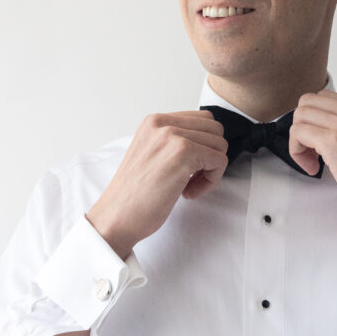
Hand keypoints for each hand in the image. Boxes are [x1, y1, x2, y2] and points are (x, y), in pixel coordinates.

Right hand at [86, 111, 227, 257]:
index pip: (202, 119)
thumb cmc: (134, 195)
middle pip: (215, 130)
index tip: (190, 168)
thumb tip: (207, 144)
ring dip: (211, 170)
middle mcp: (162, 124)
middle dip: (211, 156)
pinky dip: (210, 181)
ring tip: (189, 187)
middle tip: (192, 180)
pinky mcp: (183, 153)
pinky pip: (219, 161)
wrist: (117, 216)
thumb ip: (174, 143)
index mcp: (154, 122)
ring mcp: (172, 136)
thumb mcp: (152, 155)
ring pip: (220, 145)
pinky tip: (188, 193)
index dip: (204, 146)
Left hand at [289, 91, 336, 223]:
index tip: (320, 144)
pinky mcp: (334, 142)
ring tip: (314, 162)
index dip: (315, 120)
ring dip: (299, 140)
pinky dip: (297, 152)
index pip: (326, 98)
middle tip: (312, 153)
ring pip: (301, 116)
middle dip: (303, 127)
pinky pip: (298, 133)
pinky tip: (313, 169)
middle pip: (309, 102)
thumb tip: (322, 132)